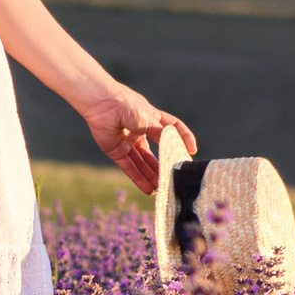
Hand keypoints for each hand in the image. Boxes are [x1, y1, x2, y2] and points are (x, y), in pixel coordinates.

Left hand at [80, 90, 195, 196]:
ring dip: (151, 176)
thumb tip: (173, 148)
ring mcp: (127, 141)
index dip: (183, 138)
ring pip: (142, 163)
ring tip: (161, 188)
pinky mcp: (115, 150)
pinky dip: (138, 179)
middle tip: (173, 178)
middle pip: (154, 152)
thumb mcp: (150, 120)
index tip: (192, 151)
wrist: (102, 104)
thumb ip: (162, 135)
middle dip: (163, 166)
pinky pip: (129, 167)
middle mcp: (139, 131)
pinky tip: (148, 190)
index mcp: (150, 118)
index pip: (171, 129)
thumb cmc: (128, 106)